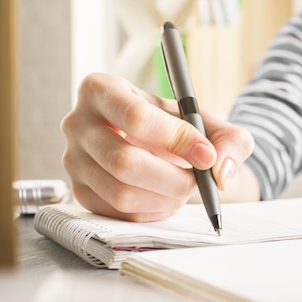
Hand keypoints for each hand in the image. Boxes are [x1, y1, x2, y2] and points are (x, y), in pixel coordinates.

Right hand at [61, 73, 254, 221]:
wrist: (156, 147)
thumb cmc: (176, 127)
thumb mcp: (207, 122)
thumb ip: (227, 139)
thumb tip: (221, 171)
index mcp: (101, 89)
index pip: (135, 118)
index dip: (176, 139)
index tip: (206, 156)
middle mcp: (77, 123)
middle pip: (123, 161)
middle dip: (172, 178)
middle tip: (199, 181)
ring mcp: (73, 161)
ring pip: (120, 193)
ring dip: (163, 198)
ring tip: (183, 188)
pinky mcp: (80, 192)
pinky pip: (117, 213)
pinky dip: (150, 212)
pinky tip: (165, 199)